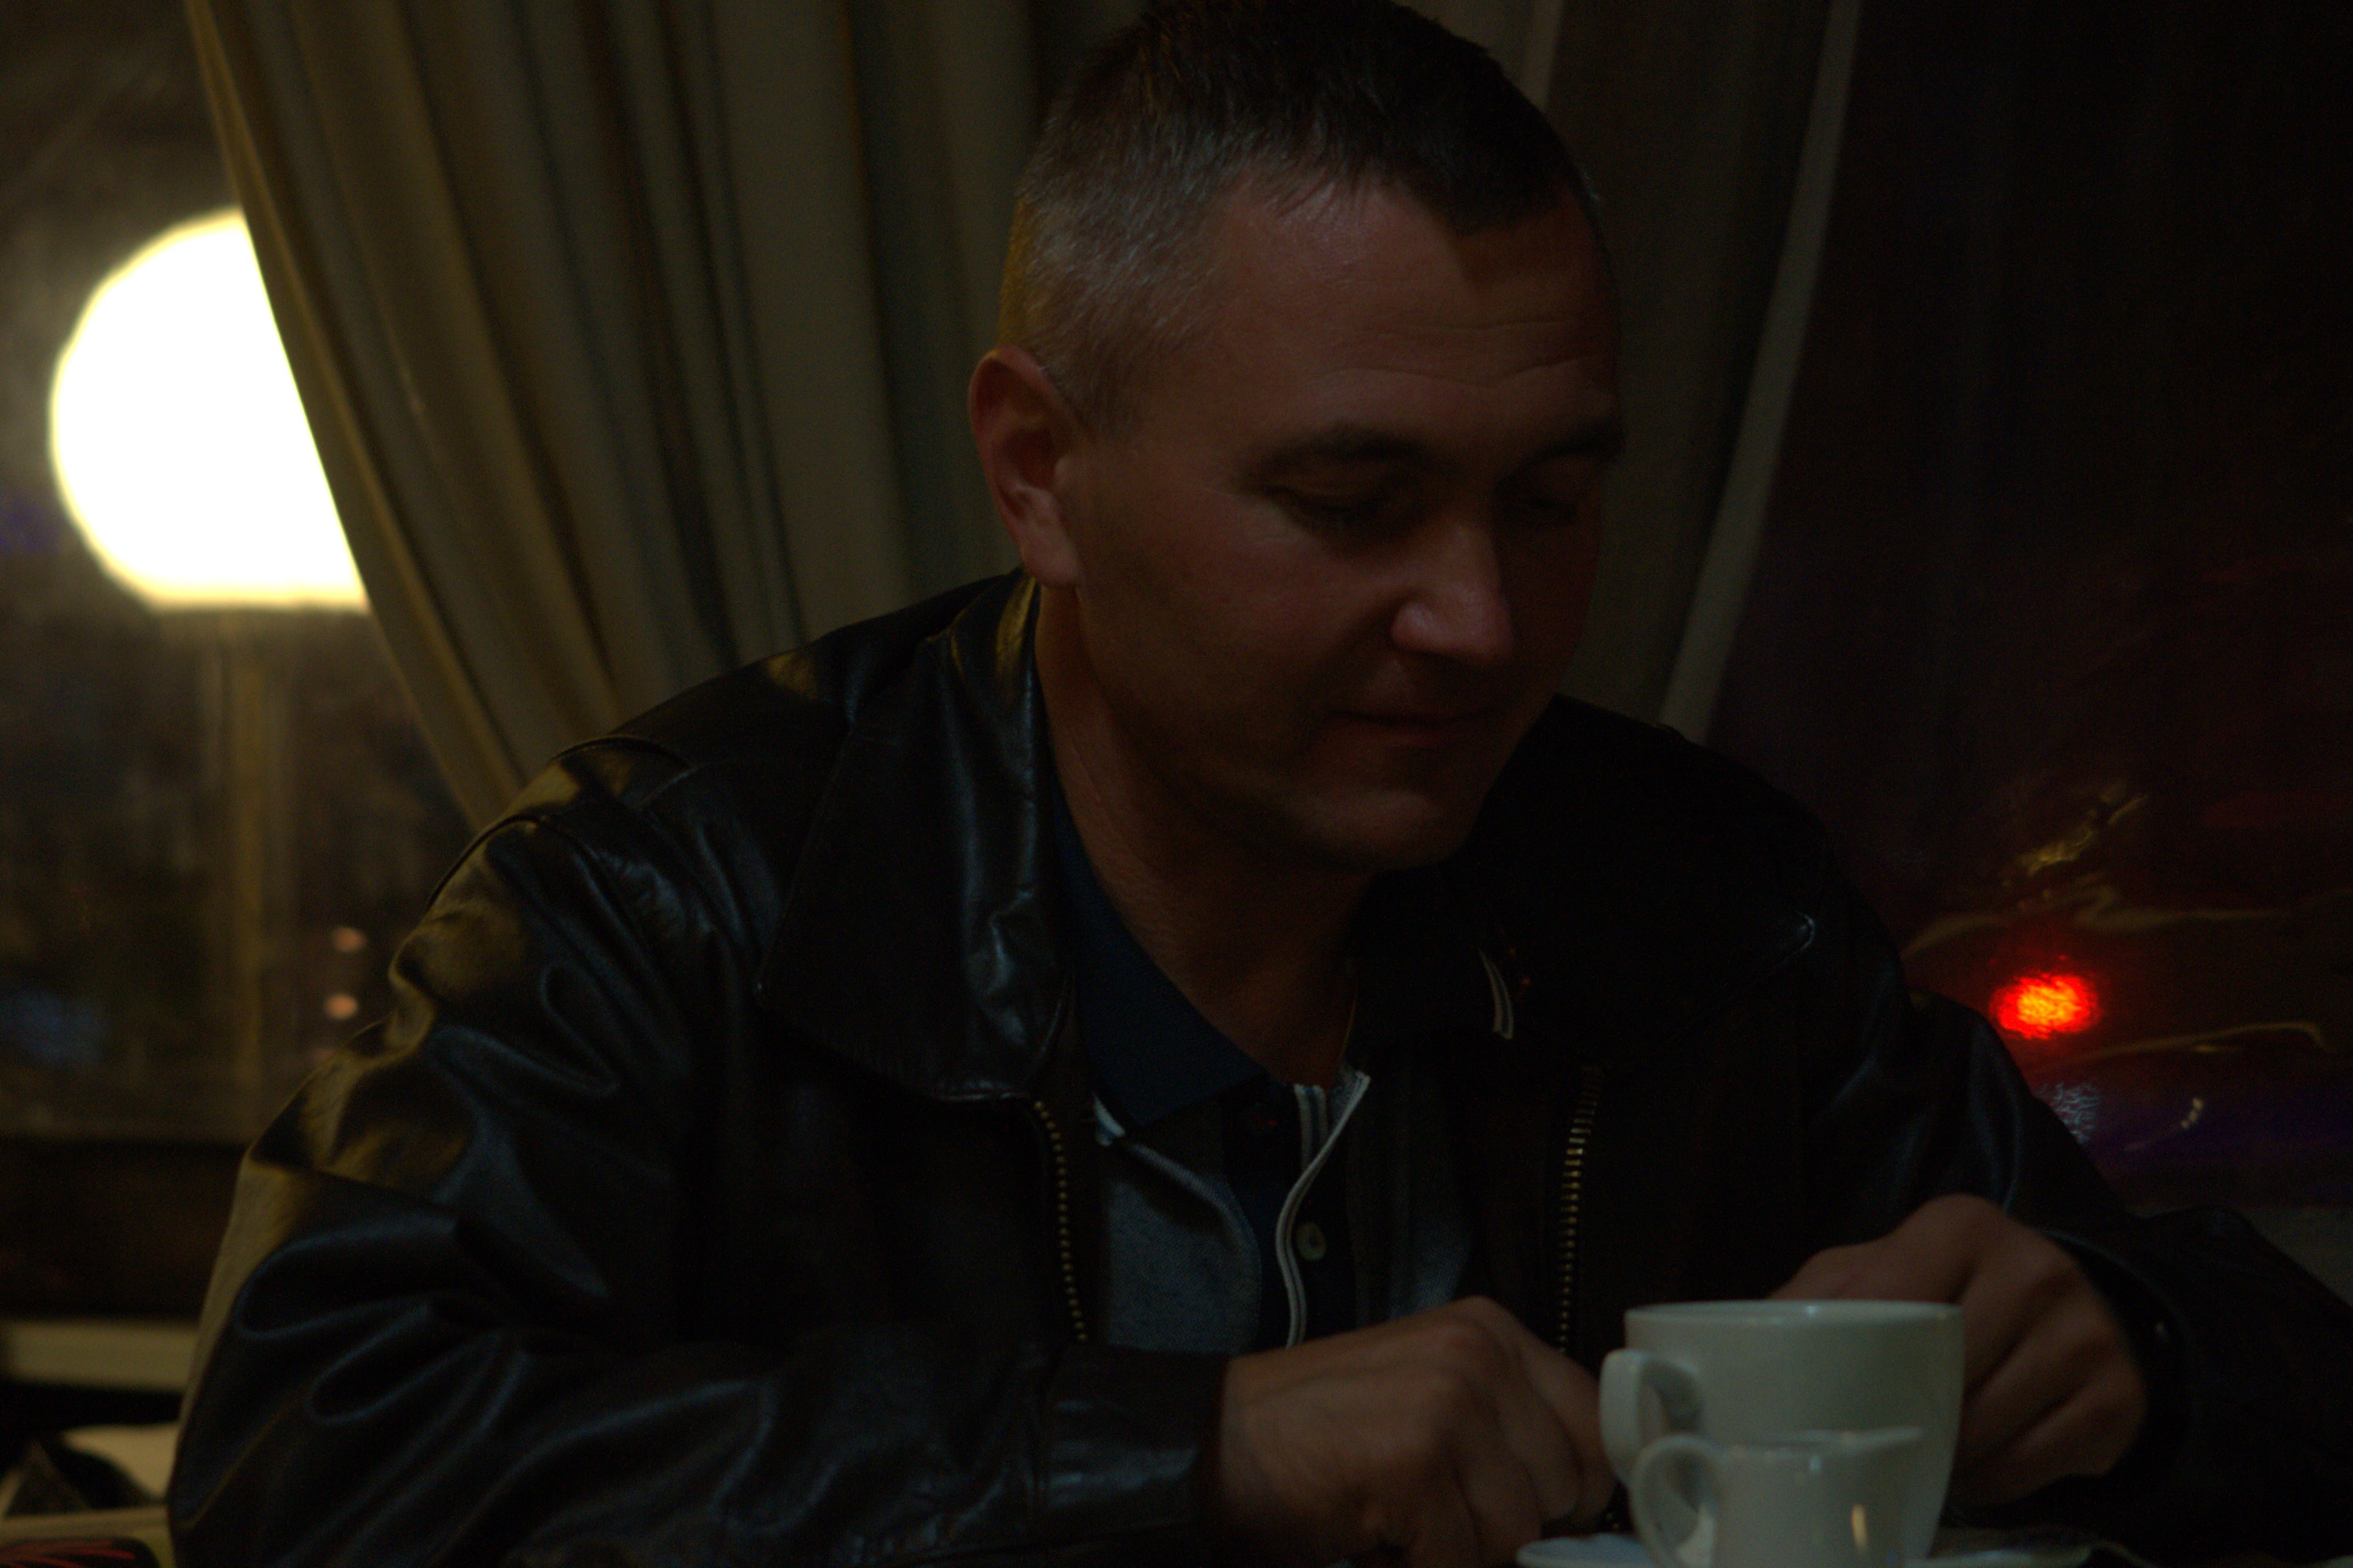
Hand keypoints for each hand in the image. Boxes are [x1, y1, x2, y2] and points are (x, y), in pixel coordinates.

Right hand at [1211, 1296, 1609, 1566]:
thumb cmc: (1319, 1430)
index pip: (1594, 1420)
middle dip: (1508, 1523)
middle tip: (1438, 1512)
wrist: (1213, 1442)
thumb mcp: (1429, 1392)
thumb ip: (1506, 1424)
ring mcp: (1445, 1405)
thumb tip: (1584, 1499)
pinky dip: (1418, 1567)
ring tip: (1400, 1517)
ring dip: (1459, 1549)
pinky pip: (1460, 1561)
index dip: (1574, 1485)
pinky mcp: (1411, 1464)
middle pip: (1564, 1485)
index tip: (1543, 1514)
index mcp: (1488, 1330)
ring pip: (1516, 1531)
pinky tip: (1374, 1534)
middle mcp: (1475, 1354)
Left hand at [1773, 1193, 2146, 1506]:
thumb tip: (1748, 1338)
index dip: (1856, 1356)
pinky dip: (1991, 1480)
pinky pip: (2032, 1465)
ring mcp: (2086, 1334)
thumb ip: (1822, 1292)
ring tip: (1923, 1452)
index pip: (1895, 1296)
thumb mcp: (1881, 1268)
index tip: (1826, 1397)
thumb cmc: (1951, 1288)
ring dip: (1944, 1457)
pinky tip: (1973, 1465)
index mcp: (1962, 1227)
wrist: (2075, 1308)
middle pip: (1945, 1370)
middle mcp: (2036, 1268)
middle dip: (1903, 1415)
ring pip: (1988, 1427)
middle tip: (1874, 1436)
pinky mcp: (2118, 1398)